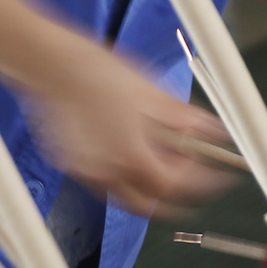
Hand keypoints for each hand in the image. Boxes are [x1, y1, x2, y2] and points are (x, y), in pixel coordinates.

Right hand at [21, 38, 232, 218]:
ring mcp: (84, 171)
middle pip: (149, 204)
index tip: (215, 172)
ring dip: (149, 187)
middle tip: (194, 180)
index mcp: (130, 156)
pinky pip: (103, 181)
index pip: (174, 187)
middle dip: (176, 198)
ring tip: (166, 161)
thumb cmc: (99, 71)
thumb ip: (183, 119)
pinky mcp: (70, 163)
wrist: (51, 63)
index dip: (200, 182)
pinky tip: (133, 151)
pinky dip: (125, 175)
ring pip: (124, 196)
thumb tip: (215, 131)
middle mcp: (105, 173)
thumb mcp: (150, 93)